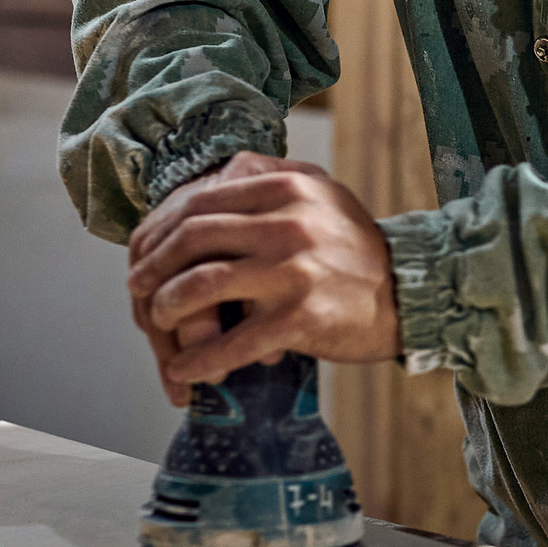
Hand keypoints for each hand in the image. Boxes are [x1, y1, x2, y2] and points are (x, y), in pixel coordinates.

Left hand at [126, 151, 399, 403]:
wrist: (410, 294)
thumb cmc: (356, 248)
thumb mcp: (321, 193)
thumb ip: (270, 177)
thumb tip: (214, 176)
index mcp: (288, 186)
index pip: (201, 200)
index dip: (161, 229)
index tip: (144, 252)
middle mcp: (289, 222)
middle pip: (192, 239)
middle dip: (153, 268)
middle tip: (138, 289)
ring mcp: (294, 270)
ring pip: (202, 286)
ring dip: (167, 311)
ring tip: (158, 326)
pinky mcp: (301, 318)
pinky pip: (232, 342)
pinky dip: (199, 361)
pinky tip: (185, 370)